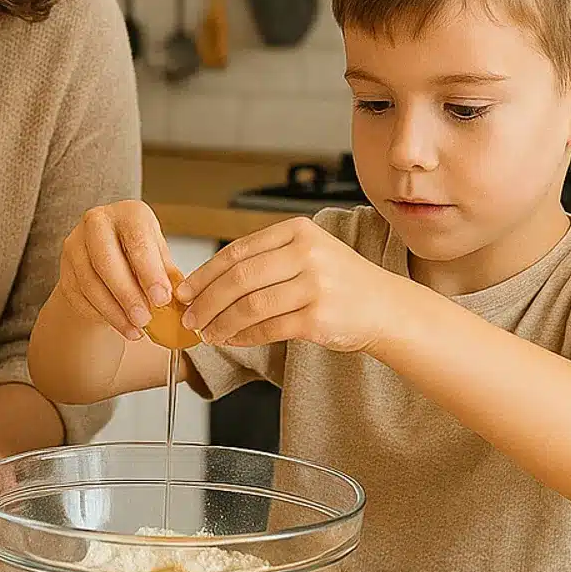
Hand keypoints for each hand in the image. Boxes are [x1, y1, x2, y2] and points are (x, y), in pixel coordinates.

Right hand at [57, 200, 176, 339]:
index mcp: (128, 213)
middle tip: (145, 319)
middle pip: (106, 260)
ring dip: (114, 311)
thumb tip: (182, 299)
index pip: (137, 240)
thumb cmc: (140, 255)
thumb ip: (167, 275)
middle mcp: (97, 222)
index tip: (162, 299)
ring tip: (135, 329)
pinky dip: (100, 314)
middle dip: (127, 294)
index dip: (149, 271)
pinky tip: (119, 325)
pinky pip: (78, 296)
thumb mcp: (159, 257)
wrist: (109, 259)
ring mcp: (75, 245)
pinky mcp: (64, 269)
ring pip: (90, 282)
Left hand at [176, 216, 403, 353]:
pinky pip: (269, 328)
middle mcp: (307, 254)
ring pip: (250, 305)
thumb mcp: (306, 254)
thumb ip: (264, 260)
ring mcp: (315, 285)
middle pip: (239, 279)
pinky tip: (232, 340)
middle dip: (206, 301)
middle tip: (189, 317)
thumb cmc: (339, 282)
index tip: (184, 291)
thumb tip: (206, 284)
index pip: (237, 252)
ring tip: (207, 333)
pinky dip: (244, 336)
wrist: (386, 307)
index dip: (204, 274)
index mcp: (297, 231)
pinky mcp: (319, 317)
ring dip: (221, 322)